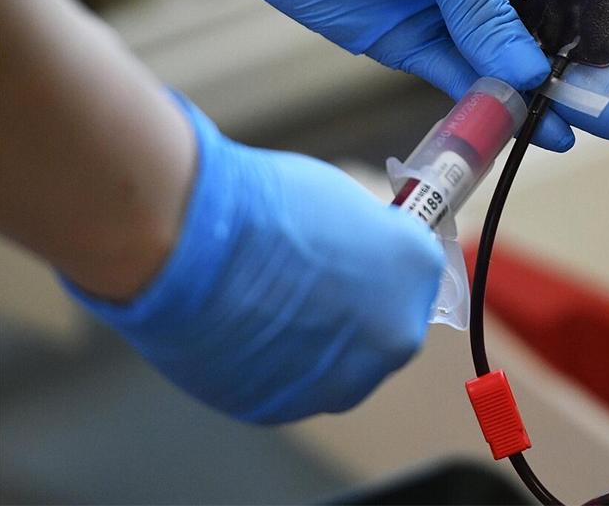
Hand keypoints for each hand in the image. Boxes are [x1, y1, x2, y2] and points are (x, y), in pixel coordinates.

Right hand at [66, 95, 443, 422]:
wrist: (191, 241)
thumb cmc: (262, 204)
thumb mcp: (339, 200)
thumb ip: (367, 238)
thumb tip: (362, 250)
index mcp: (416, 271)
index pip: (417, 272)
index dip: (384, 263)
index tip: (360, 258)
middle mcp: (394, 335)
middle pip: (387, 329)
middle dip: (359, 310)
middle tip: (315, 287)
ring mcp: (342, 380)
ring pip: (340, 368)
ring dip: (318, 346)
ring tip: (270, 307)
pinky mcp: (284, 408)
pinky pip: (290, 387)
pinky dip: (274, 366)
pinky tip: (245, 330)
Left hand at [141, 0, 608, 151]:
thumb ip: (486, 6)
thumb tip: (529, 73)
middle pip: (564, 27)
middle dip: (601, 67)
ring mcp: (460, 11)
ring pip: (523, 65)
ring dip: (560, 98)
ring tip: (602, 129)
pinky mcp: (420, 44)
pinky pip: (472, 85)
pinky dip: (504, 110)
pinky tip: (540, 132)